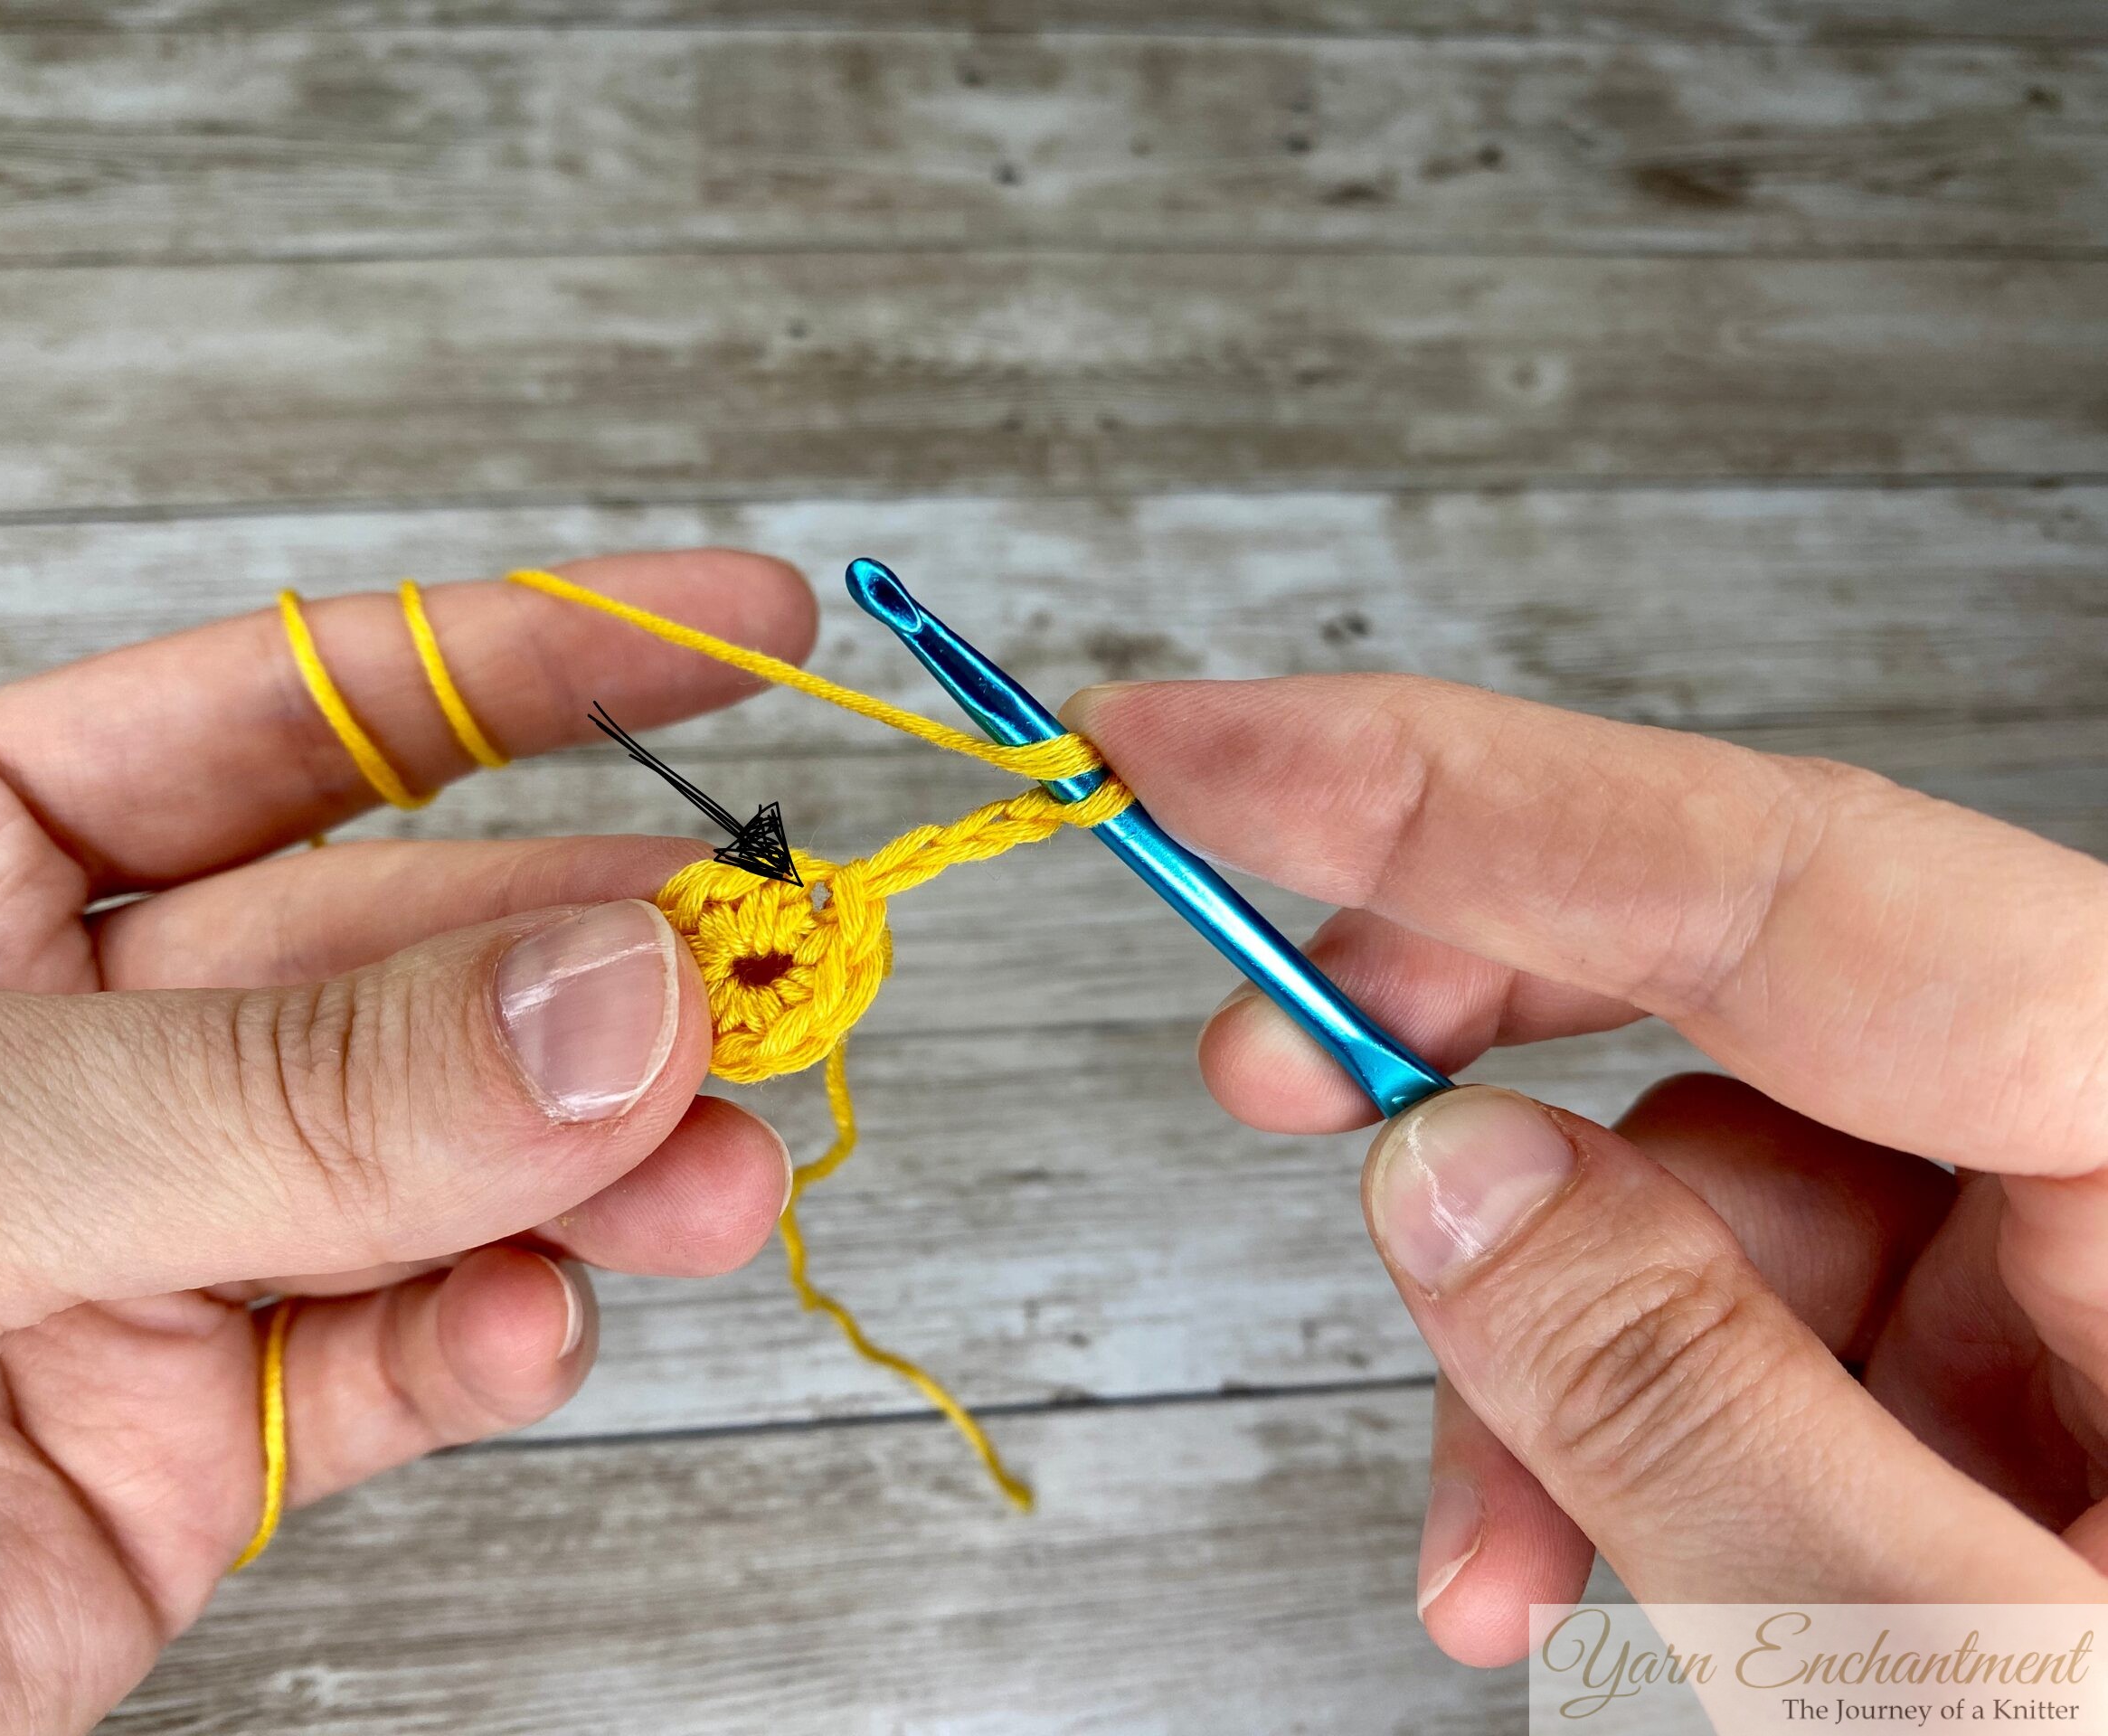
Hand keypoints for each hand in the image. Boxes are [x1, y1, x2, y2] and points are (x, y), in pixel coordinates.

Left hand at [0, 552, 815, 1732]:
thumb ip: (277, 1092)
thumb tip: (608, 1002)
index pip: (283, 716)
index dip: (527, 660)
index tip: (738, 629)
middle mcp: (52, 1046)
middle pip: (393, 955)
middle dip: (587, 962)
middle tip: (762, 969)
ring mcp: (125, 1252)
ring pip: (425, 1172)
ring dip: (593, 1167)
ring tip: (719, 1171)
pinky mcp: (171, 1459)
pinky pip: (378, 1375)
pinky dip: (484, 1346)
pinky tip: (536, 1317)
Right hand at [1067, 674, 2107, 1657]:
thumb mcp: (1960, 1682)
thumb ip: (1692, 1412)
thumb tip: (1440, 1170)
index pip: (1787, 875)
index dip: (1450, 788)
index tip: (1193, 744)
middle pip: (1742, 965)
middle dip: (1476, 1032)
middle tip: (1263, 1073)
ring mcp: (2071, 1253)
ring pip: (1706, 1186)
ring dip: (1536, 1349)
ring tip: (1483, 1563)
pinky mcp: (2000, 1354)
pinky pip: (1739, 1316)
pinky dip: (1603, 1427)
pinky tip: (1550, 1573)